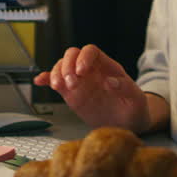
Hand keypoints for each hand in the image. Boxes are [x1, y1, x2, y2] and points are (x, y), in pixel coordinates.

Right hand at [34, 44, 151, 132]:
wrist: (127, 125)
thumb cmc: (135, 109)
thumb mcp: (136, 100)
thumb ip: (126, 89)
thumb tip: (111, 82)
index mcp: (107, 67)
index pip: (91, 52)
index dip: (84, 57)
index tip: (81, 72)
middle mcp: (91, 71)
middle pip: (72, 55)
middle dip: (67, 66)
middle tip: (71, 84)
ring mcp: (80, 81)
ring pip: (62, 66)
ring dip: (56, 73)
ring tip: (59, 87)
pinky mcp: (71, 93)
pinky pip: (55, 82)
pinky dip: (46, 79)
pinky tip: (40, 81)